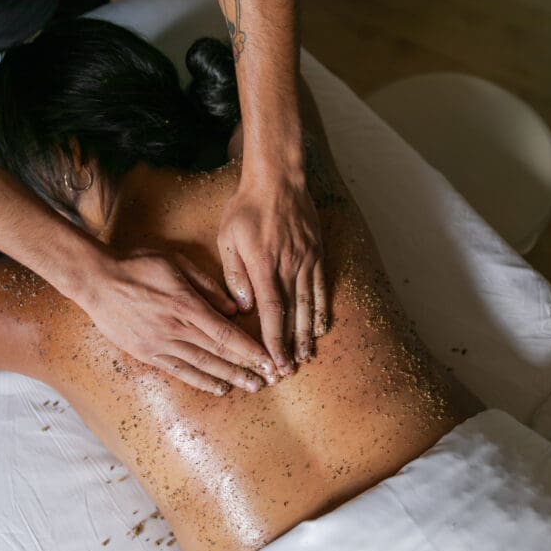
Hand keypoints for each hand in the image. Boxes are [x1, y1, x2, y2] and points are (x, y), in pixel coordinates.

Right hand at [81, 247, 277, 394]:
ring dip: (229, 378)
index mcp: (185, 305)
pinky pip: (179, 371)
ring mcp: (160, 344)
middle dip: (247, 367)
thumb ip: (207, 285)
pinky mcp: (147, 353)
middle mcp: (175, 329)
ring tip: (251, 387)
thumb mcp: (176, 262)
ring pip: (202, 366)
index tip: (269, 358)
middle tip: (271, 379)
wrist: (96, 280)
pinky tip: (218, 388)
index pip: (226, 334)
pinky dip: (201, 381)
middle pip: (219, 354)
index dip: (250, 349)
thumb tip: (233, 309)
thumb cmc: (137, 265)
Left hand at [218, 166, 327, 373]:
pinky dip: (322, 311)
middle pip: (293, 315)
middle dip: (291, 346)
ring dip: (308, 335)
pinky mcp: (317, 255)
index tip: (275, 362)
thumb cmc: (247, 208)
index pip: (272, 311)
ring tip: (306, 357)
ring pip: (309, 306)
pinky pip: (322, 288)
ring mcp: (307, 261)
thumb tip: (244, 306)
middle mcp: (290, 267)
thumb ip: (235, 274)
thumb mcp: (229, 238)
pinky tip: (321, 328)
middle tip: (289, 371)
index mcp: (264, 265)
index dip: (274, 340)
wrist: (278, 179)